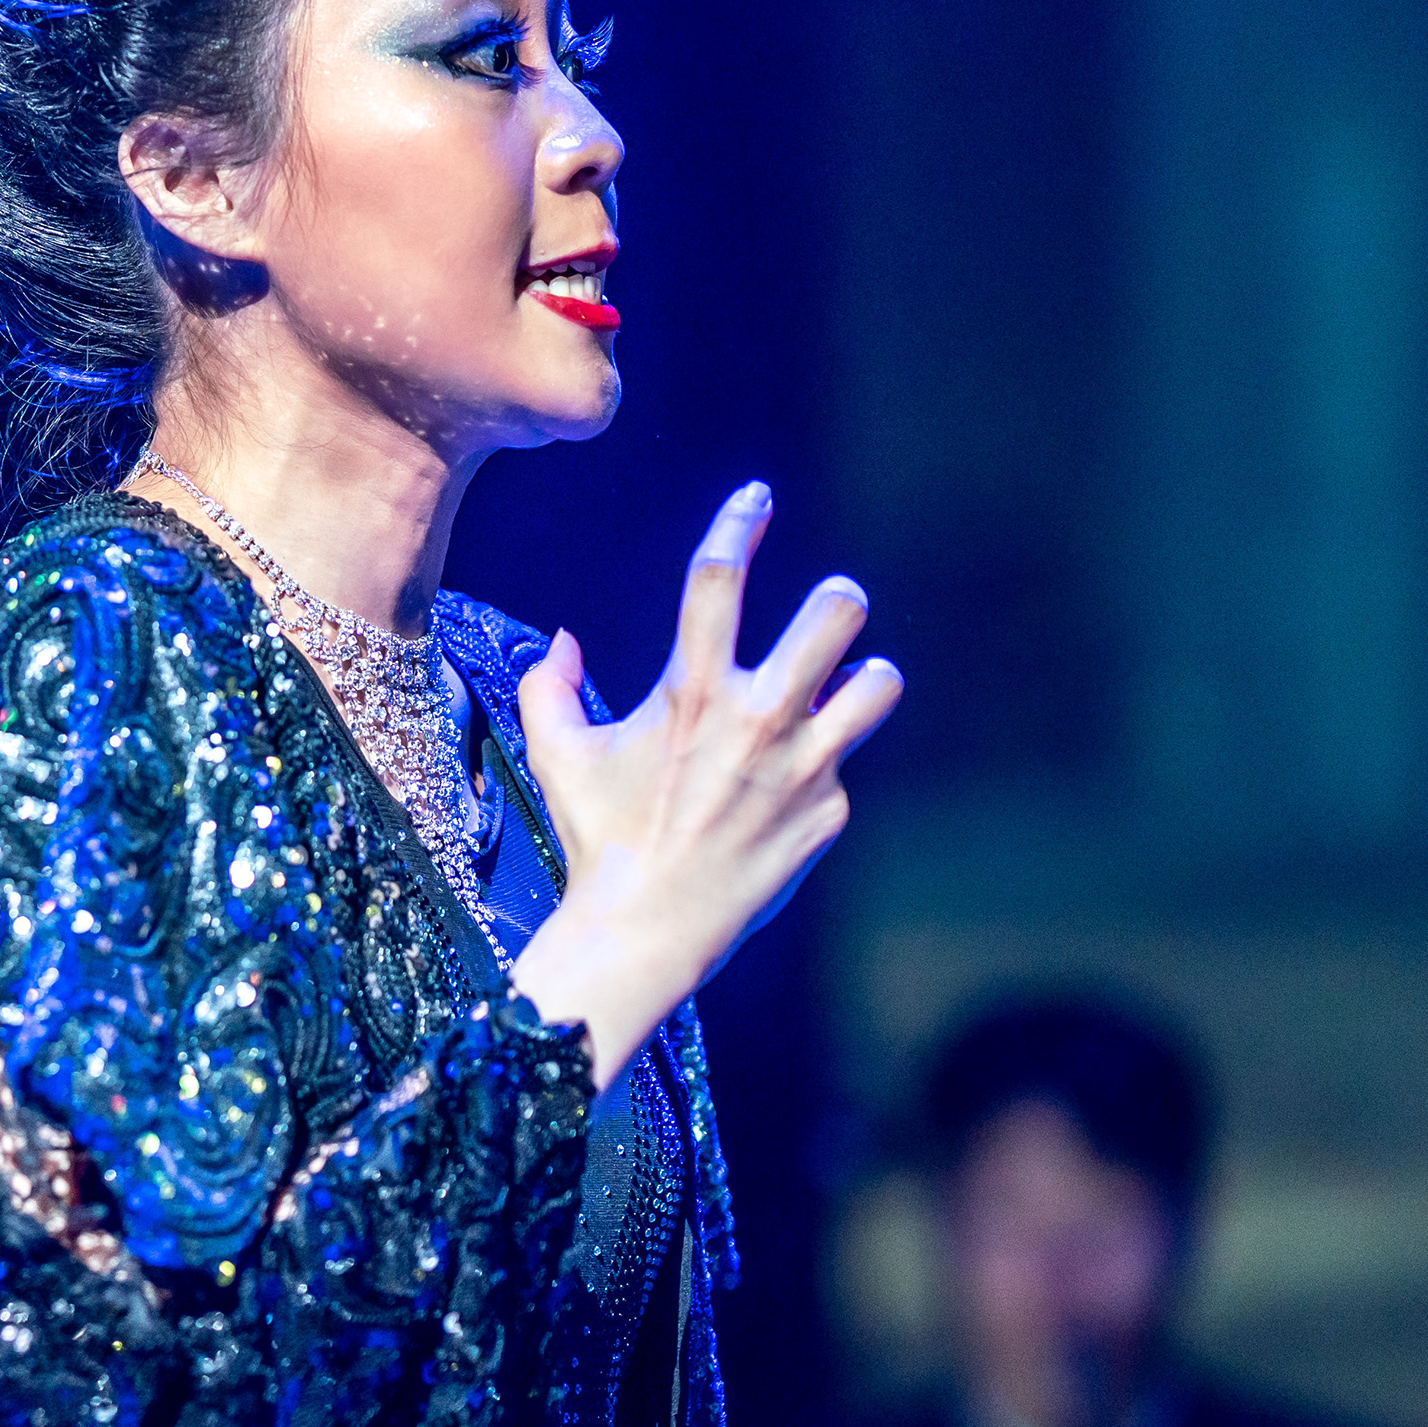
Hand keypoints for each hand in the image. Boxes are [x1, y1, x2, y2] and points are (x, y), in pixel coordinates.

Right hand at [506, 483, 901, 1088]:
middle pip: (837, 613)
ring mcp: (806, 767)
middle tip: (833, 603)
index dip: (739, 524)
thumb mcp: (558, 754)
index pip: (717, 578)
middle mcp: (760, 718)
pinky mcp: (830, 813)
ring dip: (863, 677)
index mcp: (692, 690)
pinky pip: (842, 769)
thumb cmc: (598, 835)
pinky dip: (818, 773)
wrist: (646, 928)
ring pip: (878, 682)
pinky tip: (783, 799)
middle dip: (839, 598)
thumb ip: (549, 686)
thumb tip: (563, 643)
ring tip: (845, 687)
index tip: (757, 499)